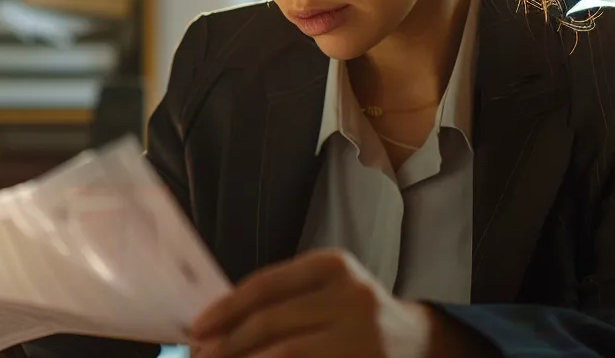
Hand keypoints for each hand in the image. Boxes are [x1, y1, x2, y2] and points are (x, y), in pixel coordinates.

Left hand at [187, 249, 438, 357]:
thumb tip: (213, 326)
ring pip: (285, 355)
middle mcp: (352, 297)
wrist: (418, 343)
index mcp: (333, 267)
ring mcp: (361, 337)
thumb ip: (280, 299)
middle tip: (199, 357)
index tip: (196, 328)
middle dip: (227, 344)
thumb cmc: (354, 315)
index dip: (225, 309)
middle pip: (271, 324)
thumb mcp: (325, 291)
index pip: (266, 286)